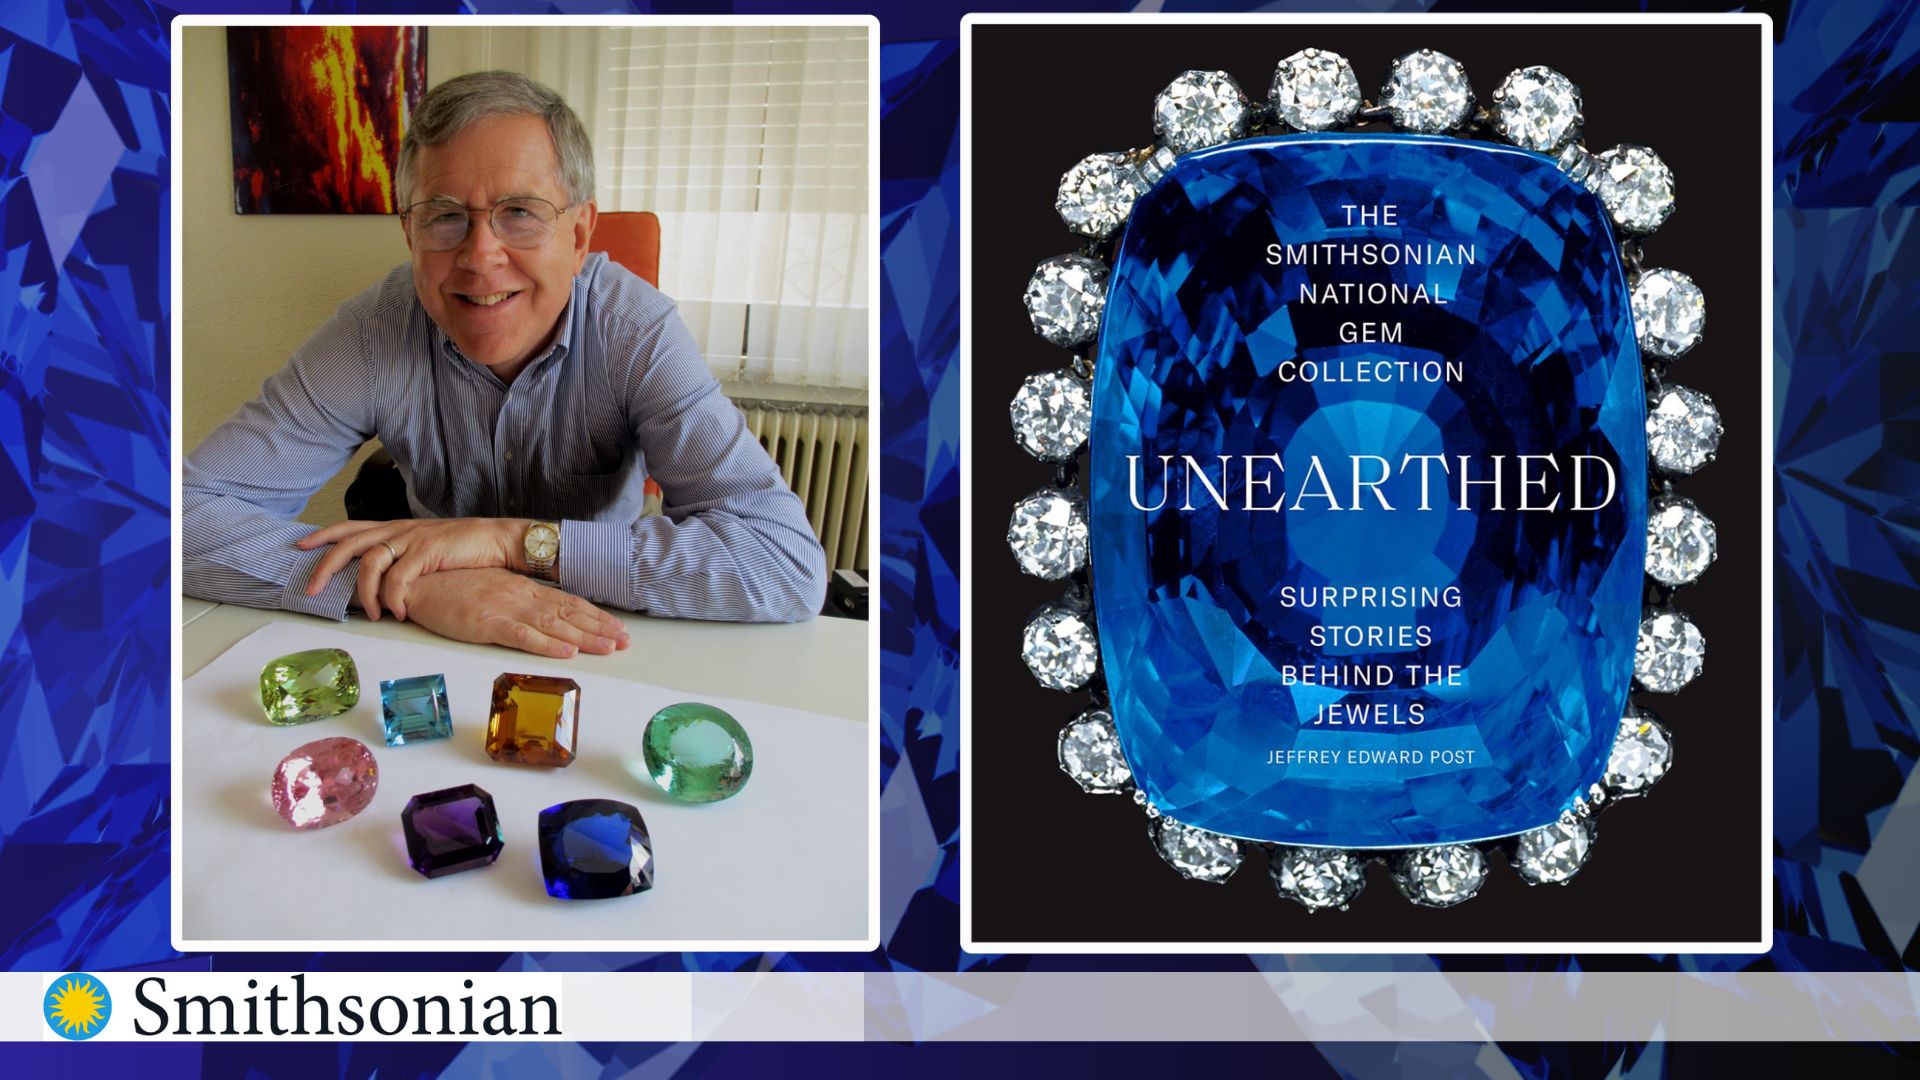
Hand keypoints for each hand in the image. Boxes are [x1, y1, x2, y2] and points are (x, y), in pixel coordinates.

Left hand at [298, 517, 525, 620]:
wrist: (498, 539)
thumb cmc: (464, 548)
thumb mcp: (426, 548)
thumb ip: (403, 558)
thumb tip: (385, 581)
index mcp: (396, 528)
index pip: (350, 527)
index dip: (323, 535)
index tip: (300, 546)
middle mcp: (399, 530)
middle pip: (349, 543)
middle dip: (324, 567)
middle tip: (311, 590)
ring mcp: (412, 539)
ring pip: (370, 562)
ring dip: (365, 592)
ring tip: (371, 613)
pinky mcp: (428, 551)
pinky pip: (399, 577)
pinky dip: (394, 597)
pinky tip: (399, 611)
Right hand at [401, 568, 630, 658]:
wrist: (418, 581)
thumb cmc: (452, 587)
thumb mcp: (492, 590)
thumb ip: (517, 601)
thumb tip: (541, 613)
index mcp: (523, 590)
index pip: (568, 602)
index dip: (595, 616)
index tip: (617, 628)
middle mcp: (521, 597)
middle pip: (569, 613)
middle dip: (600, 628)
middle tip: (627, 641)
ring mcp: (506, 609)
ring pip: (554, 624)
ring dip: (584, 637)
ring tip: (609, 647)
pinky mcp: (487, 623)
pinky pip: (522, 635)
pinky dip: (546, 643)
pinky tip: (566, 650)